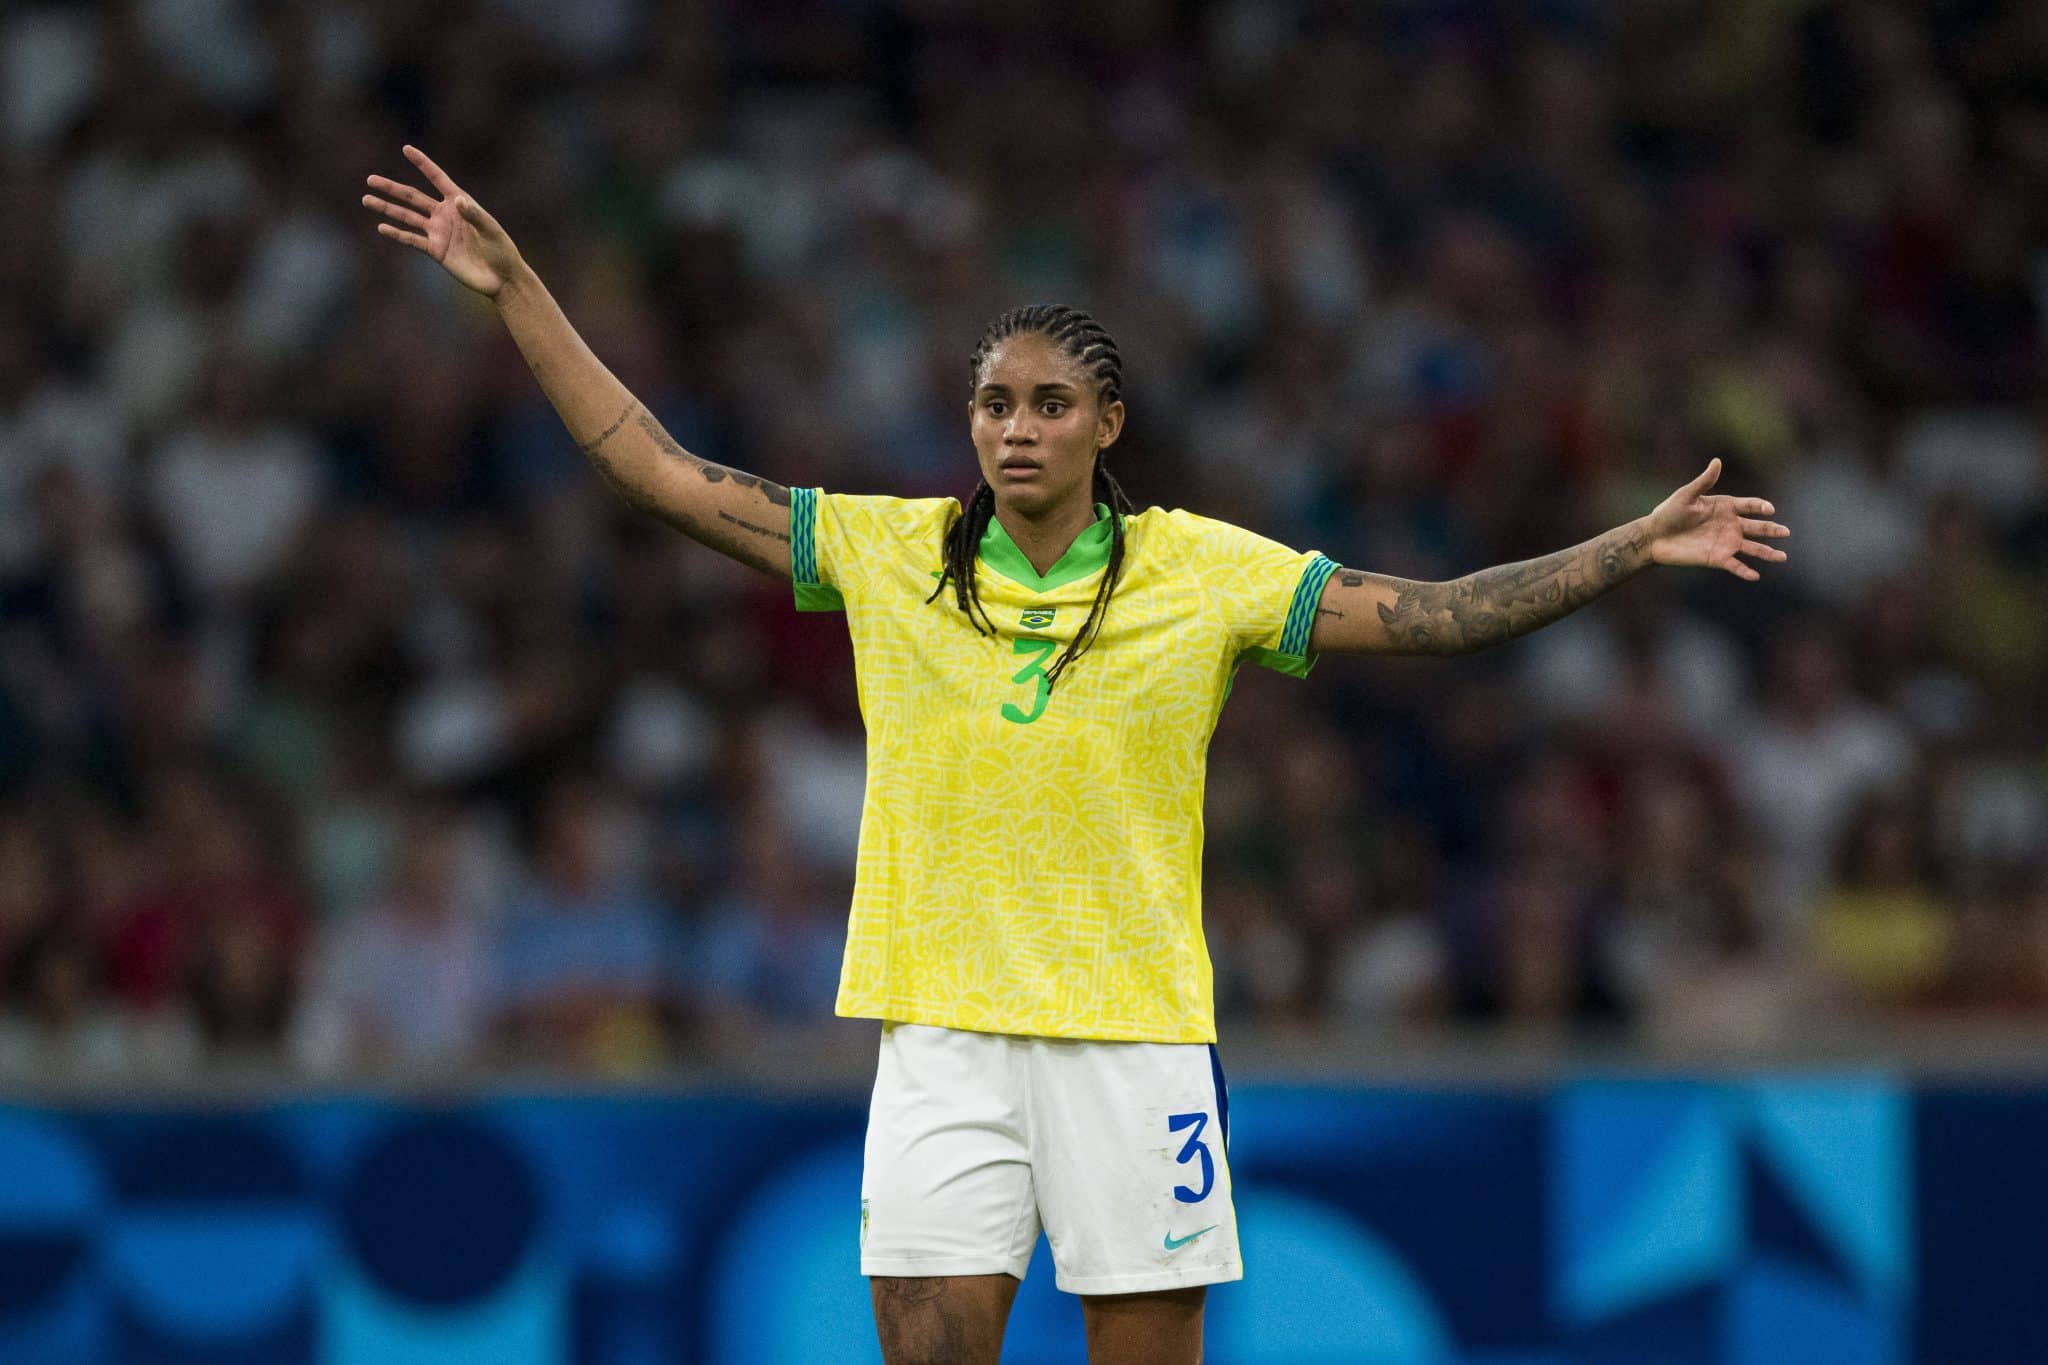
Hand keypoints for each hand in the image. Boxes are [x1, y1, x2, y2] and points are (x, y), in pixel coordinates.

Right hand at [361, 146, 521, 297]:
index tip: (406, 148)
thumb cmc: (501, 250)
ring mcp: (438, 233)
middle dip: (392, 188)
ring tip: (367, 199)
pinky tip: (382, 227)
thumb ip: (473, 214)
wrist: (501, 278)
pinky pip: (412, 240)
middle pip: (413, 197)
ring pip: (407, 217)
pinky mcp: (436, 251)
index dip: (422, 164)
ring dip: (387, 209)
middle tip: (370, 179)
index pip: (437, 178)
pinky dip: (397, 234)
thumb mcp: (490, 229)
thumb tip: (456, 200)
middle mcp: (444, 215)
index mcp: (459, 202)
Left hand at [1640, 457, 1789, 581]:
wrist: (1654, 537)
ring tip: (1782, 557)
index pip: (1749, 505)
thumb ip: (1704, 481)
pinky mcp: (1716, 558)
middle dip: (1771, 530)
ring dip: (1767, 553)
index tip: (1769, 510)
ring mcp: (1725, 542)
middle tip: (1786, 532)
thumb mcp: (1686, 495)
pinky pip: (1735, 565)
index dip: (1760, 507)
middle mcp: (1730, 525)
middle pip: (1757, 527)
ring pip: (1752, 548)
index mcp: (1725, 507)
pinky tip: (1755, 576)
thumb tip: (1717, 461)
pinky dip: (1744, 571)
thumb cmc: (1668, 513)